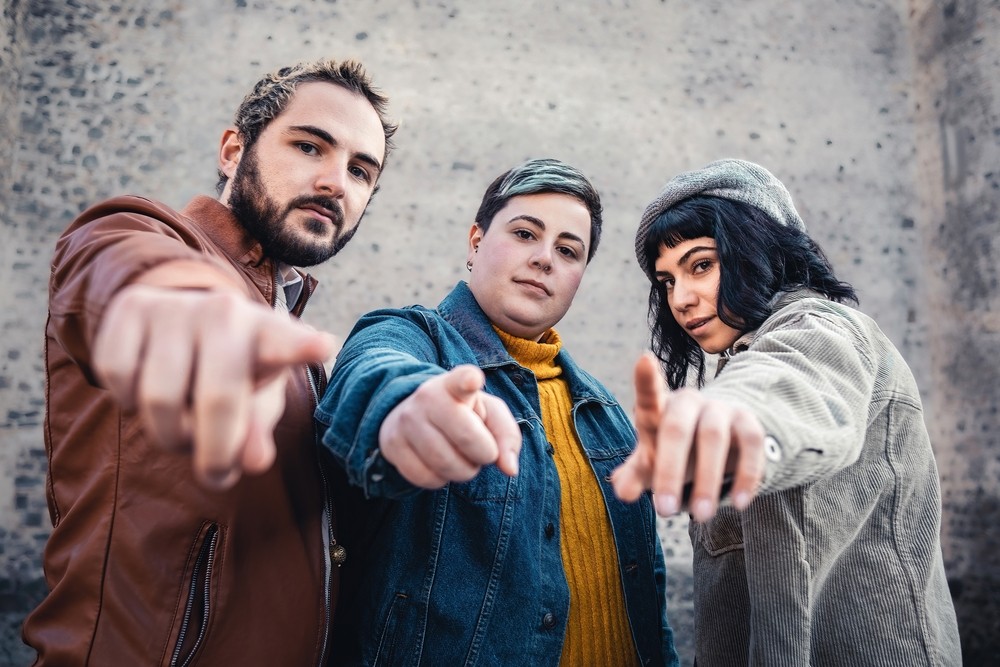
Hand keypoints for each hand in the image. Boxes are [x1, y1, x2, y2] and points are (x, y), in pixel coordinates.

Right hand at [93, 284, 335, 489]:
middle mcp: (224, 313)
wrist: (183, 320)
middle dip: (215, 453)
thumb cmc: (232, 371)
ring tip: (181, 428)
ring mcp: (176, 307)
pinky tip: (146, 390)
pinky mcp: (130, 307)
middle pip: (217, 400)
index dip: (302, 347)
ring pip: (158, 399)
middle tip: (216, 473)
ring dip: (168, 435)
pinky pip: (118, 379)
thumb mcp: (254, 401)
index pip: (286, 342)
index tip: (322, 347)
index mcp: (268, 334)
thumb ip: (256, 431)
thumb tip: (253, 461)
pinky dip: (128, 402)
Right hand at [378, 365, 521, 487]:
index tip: (473, 380)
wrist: (415, 415)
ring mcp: (406, 420)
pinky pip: (426, 479)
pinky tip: (438, 463)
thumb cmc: (463, 415)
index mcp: (456, 384)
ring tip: (460, 456)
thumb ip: (507, 436)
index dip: (469, 381)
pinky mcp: (391, 444)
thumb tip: (509, 469)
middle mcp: (428, 397)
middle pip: (468, 440)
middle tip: (480, 450)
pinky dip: (440, 480)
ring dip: (463, 471)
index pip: (462, 380)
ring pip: (447, 465)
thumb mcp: (490, 415)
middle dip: (484, 455)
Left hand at [611, 352, 765, 521]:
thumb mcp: (652, 462)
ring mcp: (721, 409)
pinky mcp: (749, 423)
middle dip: (669, 471)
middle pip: (677, 428)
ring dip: (708, 479)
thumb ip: (635, 474)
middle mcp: (689, 402)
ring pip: (714, 437)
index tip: (644, 360)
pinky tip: (739, 504)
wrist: (719, 442)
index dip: (647, 380)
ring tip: (701, 517)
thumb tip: (621, 490)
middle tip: (664, 511)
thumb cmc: (674, 451)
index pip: (649, 395)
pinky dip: (746, 476)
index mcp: (659, 408)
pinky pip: (751, 445)